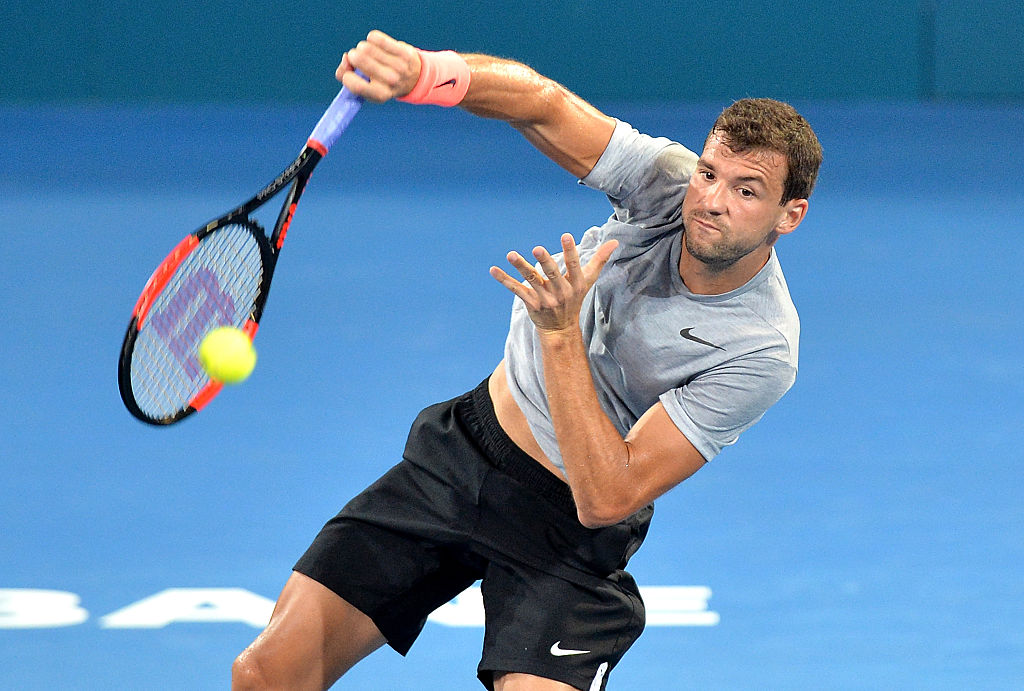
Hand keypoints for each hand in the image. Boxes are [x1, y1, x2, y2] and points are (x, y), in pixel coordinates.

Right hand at [336, 30, 421, 101]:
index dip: (345, 75)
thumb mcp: (367, 88)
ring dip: (362, 48)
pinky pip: (375, 37)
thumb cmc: (382, 82)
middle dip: (353, 57)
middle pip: (358, 59)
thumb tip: (346, 59)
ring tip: (369, 53)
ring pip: (365, 47)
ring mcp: (399, 66)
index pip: (355, 85)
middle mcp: (391, 82)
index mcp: (380, 95)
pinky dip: (371, 39)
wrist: (414, 78)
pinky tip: (376, 44)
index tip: (348, 71)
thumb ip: (347, 77)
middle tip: (358, 59)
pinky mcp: (403, 51)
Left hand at [490, 233, 617, 334]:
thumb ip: (600, 259)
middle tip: (538, 249)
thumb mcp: (589, 280)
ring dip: (520, 267)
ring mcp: (544, 299)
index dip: (570, 251)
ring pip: (531, 280)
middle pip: (552, 274)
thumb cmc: (575, 299)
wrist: (561, 329)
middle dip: (545, 262)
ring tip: (511, 254)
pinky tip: (493, 270)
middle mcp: (560, 292)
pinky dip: (504, 280)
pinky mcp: (530, 304)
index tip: (566, 235)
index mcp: (575, 284)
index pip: (573, 265)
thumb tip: (615, 241)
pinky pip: (516, 290)